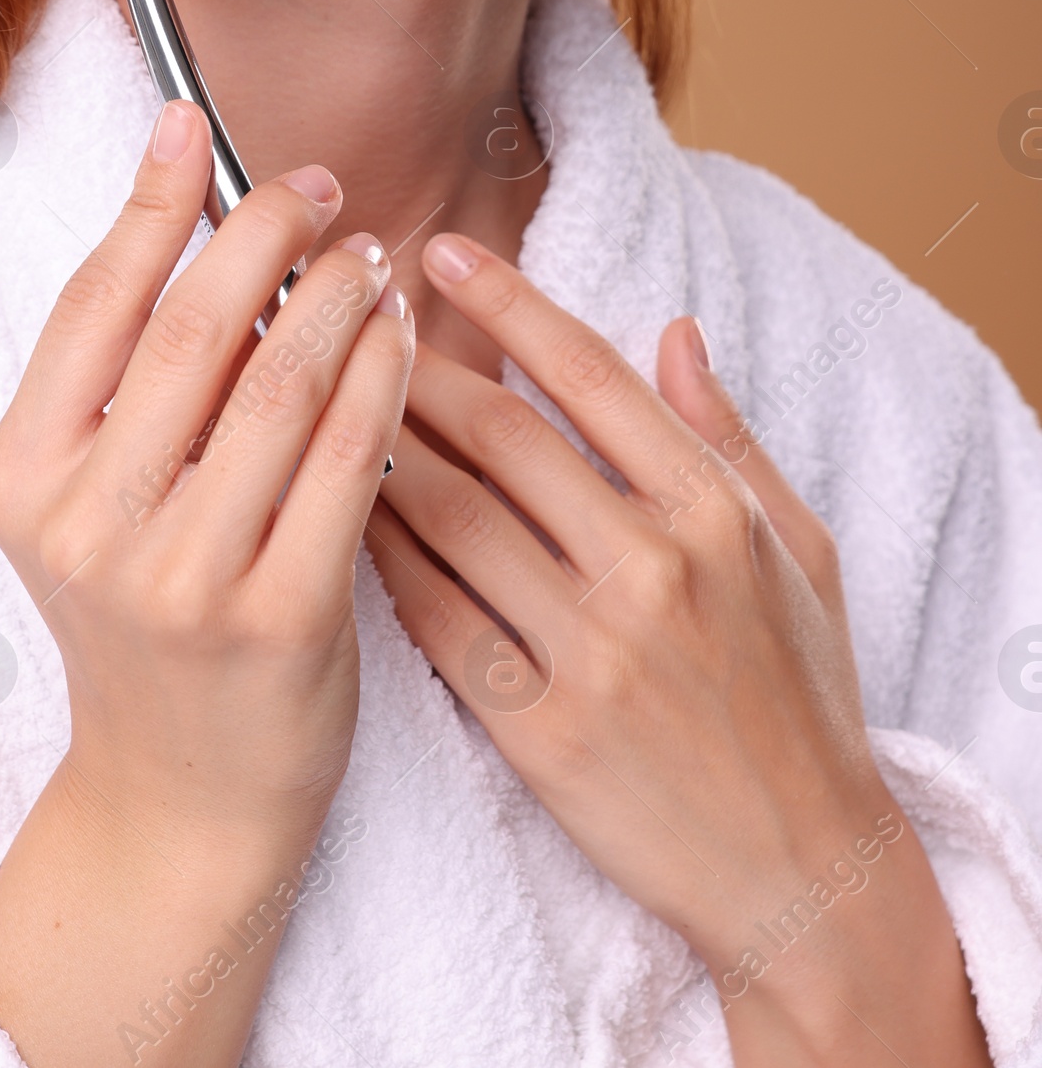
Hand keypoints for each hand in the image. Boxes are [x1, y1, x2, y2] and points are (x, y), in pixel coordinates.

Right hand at [0, 99, 413, 847]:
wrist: (178, 796)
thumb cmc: (143, 618)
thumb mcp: (86, 499)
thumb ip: (122, 376)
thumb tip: (186, 201)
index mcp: (20, 478)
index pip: (93, 304)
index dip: (150, 202)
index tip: (194, 124)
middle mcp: (87, 526)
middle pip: (192, 329)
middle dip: (265, 232)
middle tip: (318, 188)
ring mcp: (183, 578)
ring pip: (281, 383)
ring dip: (338, 295)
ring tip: (370, 255)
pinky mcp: (281, 617)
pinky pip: (350, 458)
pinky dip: (384, 377)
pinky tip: (402, 336)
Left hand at [367, 233, 990, 1066]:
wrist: (802, 872)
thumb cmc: (800, 699)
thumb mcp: (799, 549)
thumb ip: (725, 435)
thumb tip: (672, 327)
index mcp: (714, 509)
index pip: (587, 372)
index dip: (505, 301)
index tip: (438, 252)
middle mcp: (652, 567)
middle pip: (500, 434)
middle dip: (411, 364)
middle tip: (350, 317)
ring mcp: (592, 651)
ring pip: (451, 517)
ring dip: (379, 449)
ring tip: (322, 401)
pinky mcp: (539, 729)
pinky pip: (435, 618)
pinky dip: (383, 558)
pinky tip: (341, 516)